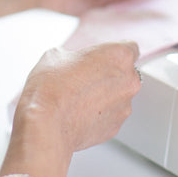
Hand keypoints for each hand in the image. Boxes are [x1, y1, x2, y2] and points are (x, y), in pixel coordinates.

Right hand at [14, 42, 141, 156]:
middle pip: (126, 74)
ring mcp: (124, 107)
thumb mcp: (56, 55)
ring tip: (78, 99)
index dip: (113, 53)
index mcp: (119, 56)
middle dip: (108, 75)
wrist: (47, 125)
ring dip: (104, 96)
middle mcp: (128, 81)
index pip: (130, 49)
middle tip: (84, 78)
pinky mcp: (115, 127)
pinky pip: (110, 116)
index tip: (103, 57)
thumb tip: (70, 62)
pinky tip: (79, 114)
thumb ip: (73, 56)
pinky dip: (99, 115)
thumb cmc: (52, 88)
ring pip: (118, 97)